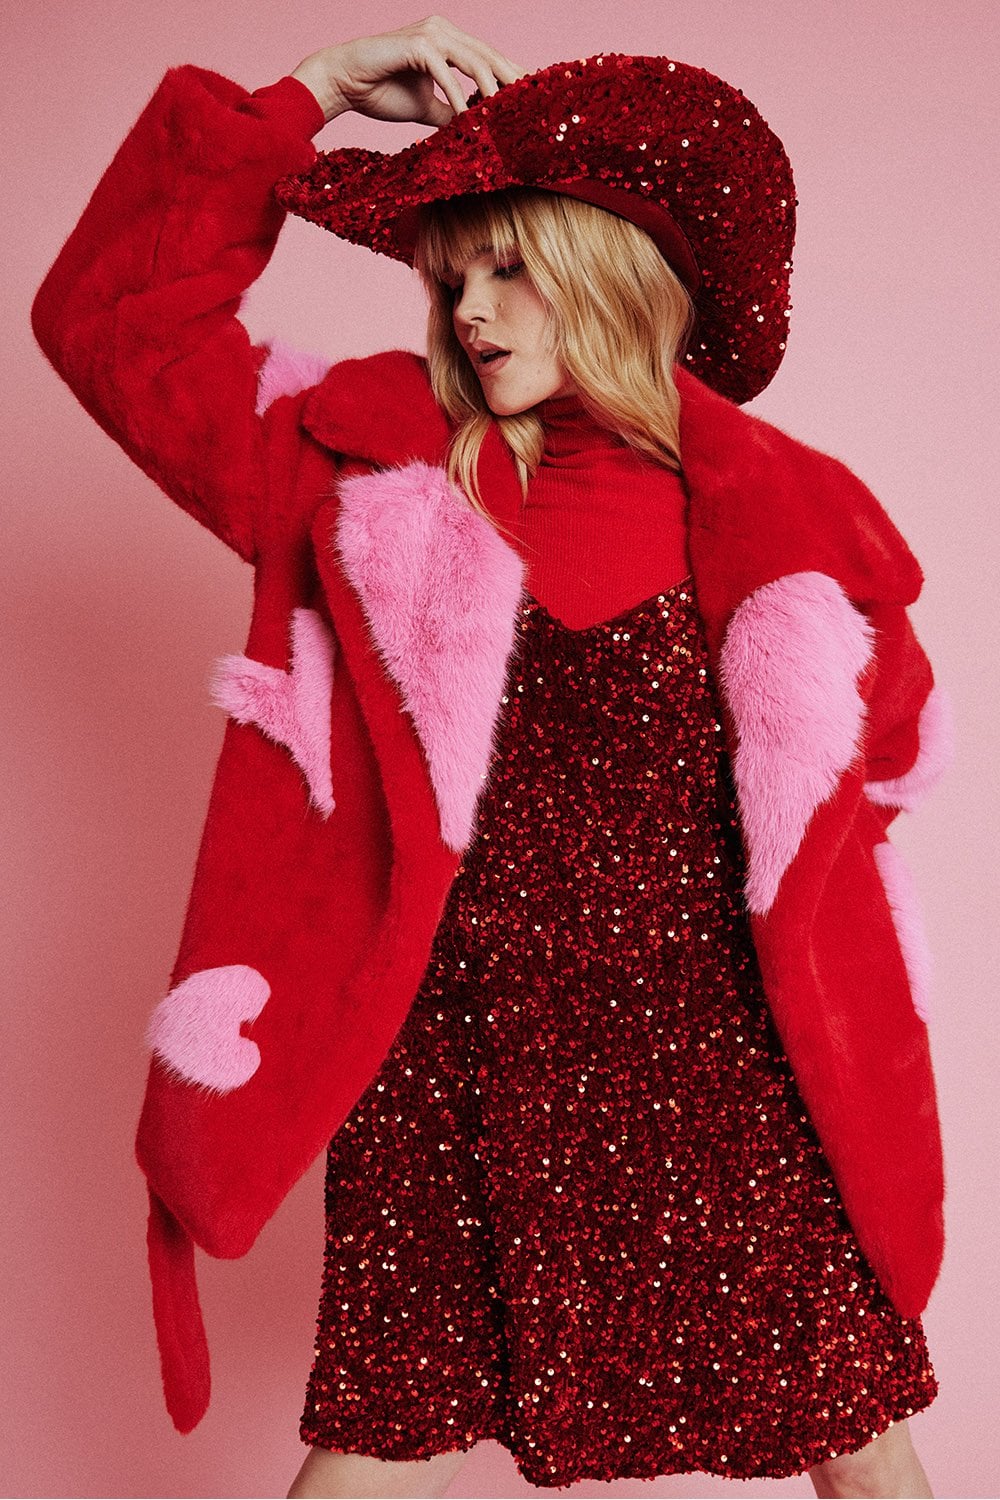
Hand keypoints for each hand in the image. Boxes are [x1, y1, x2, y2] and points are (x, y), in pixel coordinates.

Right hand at [291, 15, 527, 125]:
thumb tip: (475, 130)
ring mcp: (431, 34)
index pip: (487, 59)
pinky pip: (446, 72)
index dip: (510, 79)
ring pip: (474, 61)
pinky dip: (458, 96)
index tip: (530, 101)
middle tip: (532, 107)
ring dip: (491, 90)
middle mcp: (443, 31)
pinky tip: (468, 118)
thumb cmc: (381, 91)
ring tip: (505, 117)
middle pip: (488, 56)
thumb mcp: (427, 107)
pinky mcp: (417, 45)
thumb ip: (452, 112)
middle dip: (512, 82)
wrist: (344, 82)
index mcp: (447, 41)